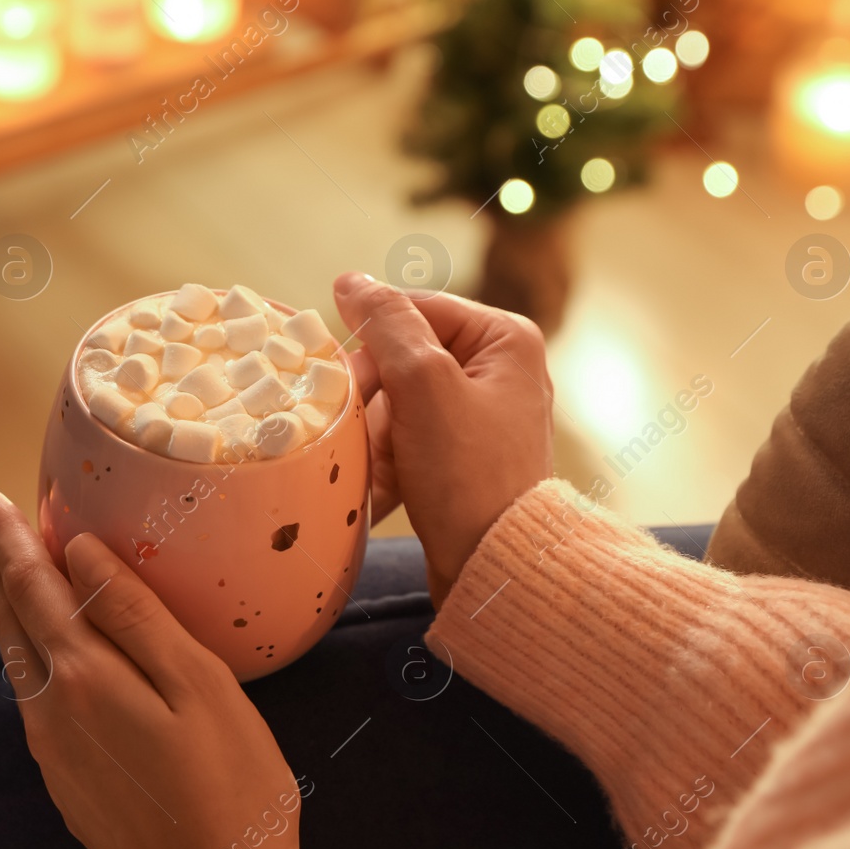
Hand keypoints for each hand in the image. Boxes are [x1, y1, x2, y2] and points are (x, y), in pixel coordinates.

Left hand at [0, 486, 303, 848]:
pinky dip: (33, 654)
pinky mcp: (65, 785)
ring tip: (20, 569)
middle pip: (10, 621)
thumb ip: (134, 615)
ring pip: (17, 662)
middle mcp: (50, 712)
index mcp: (82, 677)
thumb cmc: (233, 783)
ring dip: (14, 609)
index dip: (6, 536)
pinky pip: (34, 699)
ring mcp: (52, 753)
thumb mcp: (199, 685)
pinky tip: (54, 649)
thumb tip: (77, 552)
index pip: (29, 586)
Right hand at [333, 272, 553, 605]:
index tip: (344, 377)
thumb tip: (350, 280)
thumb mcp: (423, 385)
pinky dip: (389, 461)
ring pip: (398, 404)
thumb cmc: (468, 474)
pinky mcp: (464, 460)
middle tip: (360, 429)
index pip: (414, 310)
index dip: (372, 340)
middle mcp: (500, 372)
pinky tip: (385, 486)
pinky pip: (409, 442)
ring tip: (378, 466)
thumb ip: (386, 324)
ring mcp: (483, 418)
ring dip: (376, 435)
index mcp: (505, 339)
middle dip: (374, 398)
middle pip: (403, 357)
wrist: (495, 568)